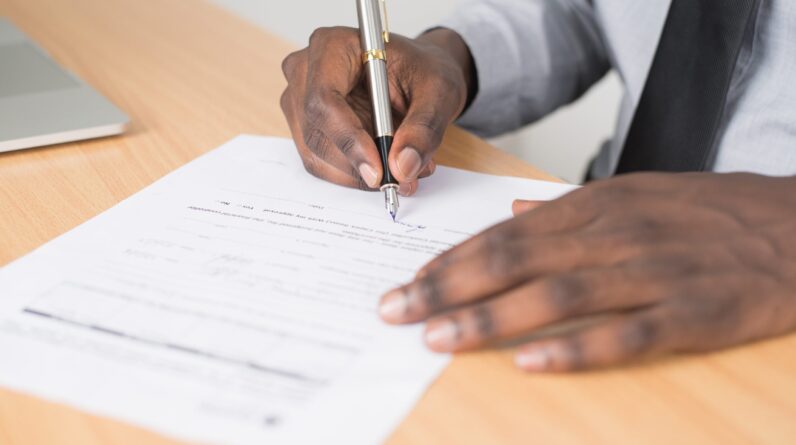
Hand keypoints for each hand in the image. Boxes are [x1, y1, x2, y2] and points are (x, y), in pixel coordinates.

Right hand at [280, 27, 473, 194]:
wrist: (417, 75)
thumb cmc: (423, 71)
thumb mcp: (439, 92)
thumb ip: (424, 128)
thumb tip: (403, 166)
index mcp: (332, 46)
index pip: (324, 100)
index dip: (349, 140)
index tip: (378, 171)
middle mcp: (305, 72)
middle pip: (316, 133)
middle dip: (358, 165)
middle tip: (402, 178)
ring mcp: (300, 101)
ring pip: (317, 155)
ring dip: (359, 174)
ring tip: (404, 170)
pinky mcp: (306, 127)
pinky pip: (322, 163)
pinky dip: (354, 174)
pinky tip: (385, 166)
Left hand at [378, 173, 795, 371]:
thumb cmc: (708, 212)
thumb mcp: (635, 193)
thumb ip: (570, 207)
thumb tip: (515, 210)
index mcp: (597, 206)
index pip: (505, 232)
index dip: (452, 259)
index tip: (409, 281)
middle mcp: (615, 234)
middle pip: (514, 260)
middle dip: (447, 287)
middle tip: (396, 311)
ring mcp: (653, 273)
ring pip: (556, 295)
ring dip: (490, 317)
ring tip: (438, 337)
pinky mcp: (693, 314)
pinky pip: (625, 335)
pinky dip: (574, 350)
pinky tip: (529, 364)